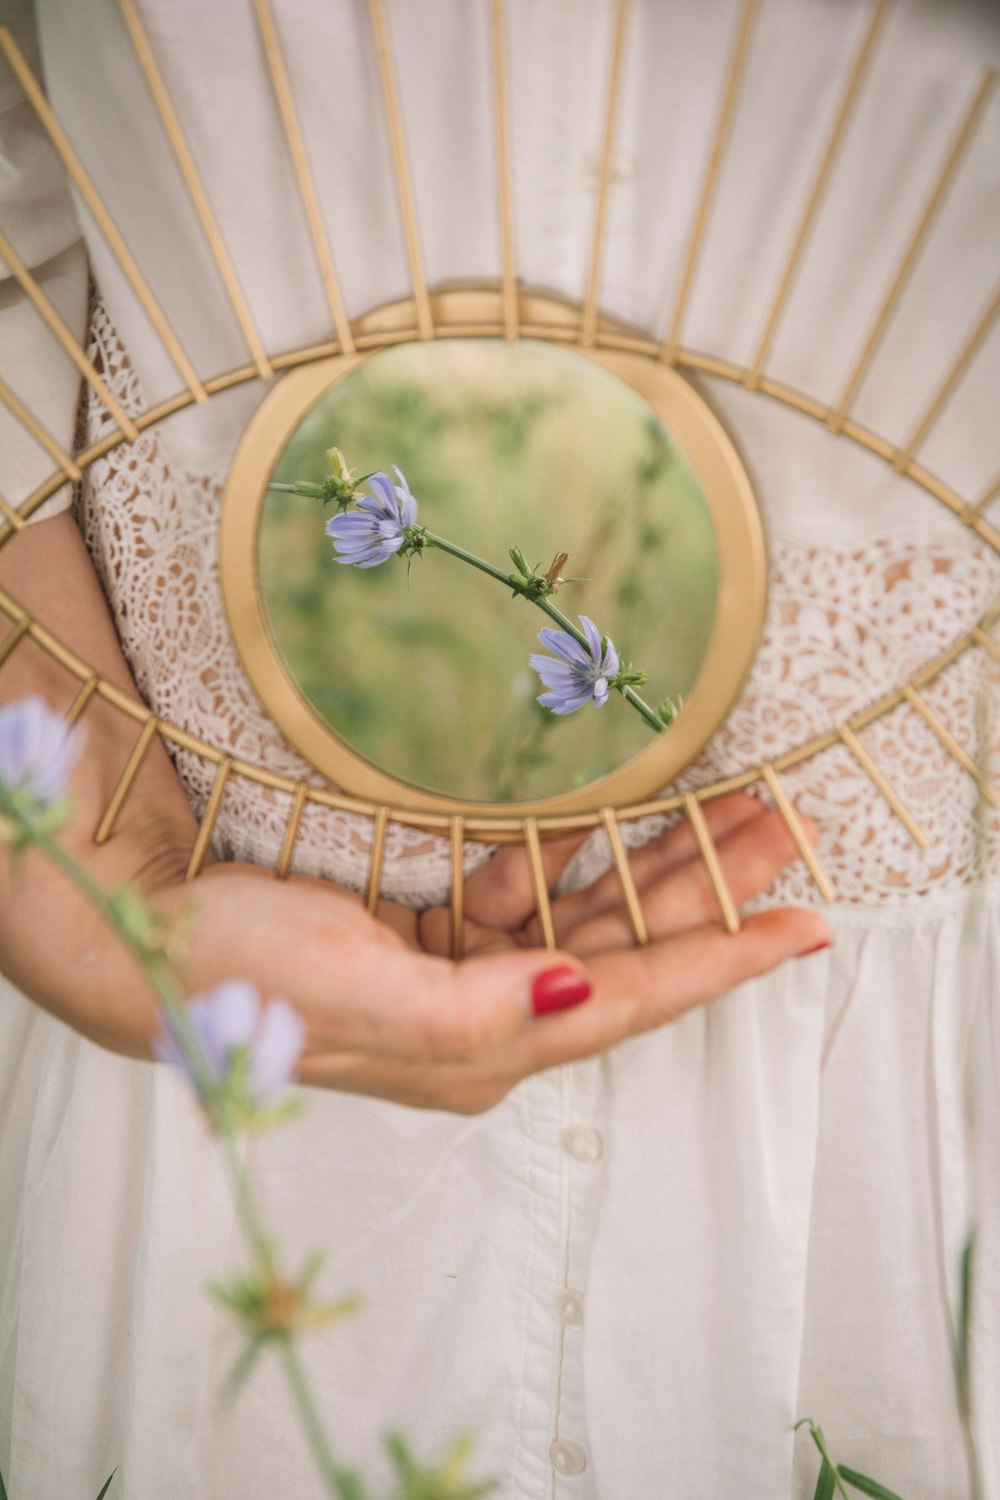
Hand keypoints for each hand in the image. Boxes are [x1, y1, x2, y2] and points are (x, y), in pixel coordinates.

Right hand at [161, 792, 828, 1112]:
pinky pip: (518, 888)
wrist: (144, 941)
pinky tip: (602, 815)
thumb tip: (579, 991)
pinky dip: (562, 851)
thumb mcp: (362, 999)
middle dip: (709, 892)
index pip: (630, 1000)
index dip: (725, 962)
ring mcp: (456, 974)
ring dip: (647, 861)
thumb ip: (477, 1012)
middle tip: (782, 829)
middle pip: (624, 950)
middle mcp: (484, 1017)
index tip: (808, 926)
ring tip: (722, 808)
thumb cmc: (241, 978)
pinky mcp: (424, 934)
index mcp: (482, 1047)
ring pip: (581, 912)